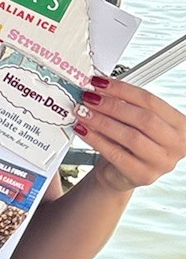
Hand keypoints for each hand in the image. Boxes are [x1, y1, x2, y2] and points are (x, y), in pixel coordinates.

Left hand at [78, 78, 185, 192]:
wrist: (123, 173)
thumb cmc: (131, 143)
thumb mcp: (135, 122)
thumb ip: (125, 105)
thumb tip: (100, 88)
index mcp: (180, 125)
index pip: (151, 101)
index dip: (123, 89)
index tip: (101, 83)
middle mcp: (177, 144)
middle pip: (144, 119)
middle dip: (112, 105)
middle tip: (90, 98)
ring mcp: (162, 162)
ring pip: (130, 137)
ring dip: (102, 121)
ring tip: (83, 112)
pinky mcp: (143, 175)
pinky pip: (116, 154)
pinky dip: (96, 139)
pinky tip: (83, 130)